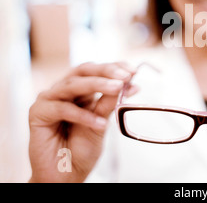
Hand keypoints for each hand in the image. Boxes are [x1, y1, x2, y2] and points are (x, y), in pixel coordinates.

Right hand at [28, 62, 137, 182]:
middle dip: (106, 71)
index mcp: (80, 90)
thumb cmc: (82, 149)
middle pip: (83, 71)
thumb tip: (132, 84)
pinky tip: (99, 123)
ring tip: (117, 88)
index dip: (114, 67)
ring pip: (73, 85)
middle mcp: (63, 90)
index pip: (96, 70)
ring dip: (98, 85)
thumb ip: (111, 103)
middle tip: (125, 76)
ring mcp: (49, 99)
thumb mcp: (102, 122)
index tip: (133, 70)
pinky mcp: (38, 113)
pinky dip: (83, 115)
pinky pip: (62, 108)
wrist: (66, 175)